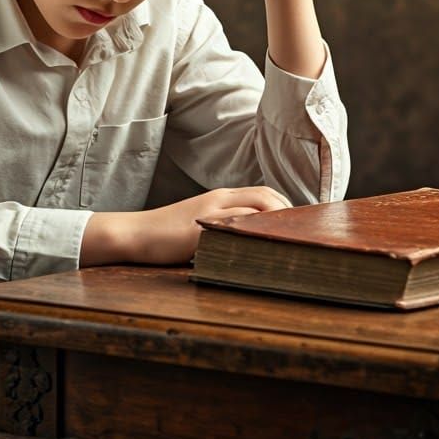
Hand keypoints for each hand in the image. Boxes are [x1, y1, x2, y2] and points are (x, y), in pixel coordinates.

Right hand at [81, 186, 290, 266]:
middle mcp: (219, 199)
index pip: (264, 193)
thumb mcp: (200, 224)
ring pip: (257, 206)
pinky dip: (257, 232)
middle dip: (290, 212)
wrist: (135, 233)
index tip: (299, 224)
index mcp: (221, 196)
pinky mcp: (202, 228)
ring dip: (279, 221)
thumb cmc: (166, 234)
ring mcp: (211, 212)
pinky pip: (237, 225)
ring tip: (293, 239)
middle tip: (303, 233)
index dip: (286, 206)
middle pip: (267, 196)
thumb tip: (252, 238)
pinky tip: (267, 245)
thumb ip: (224, 226)